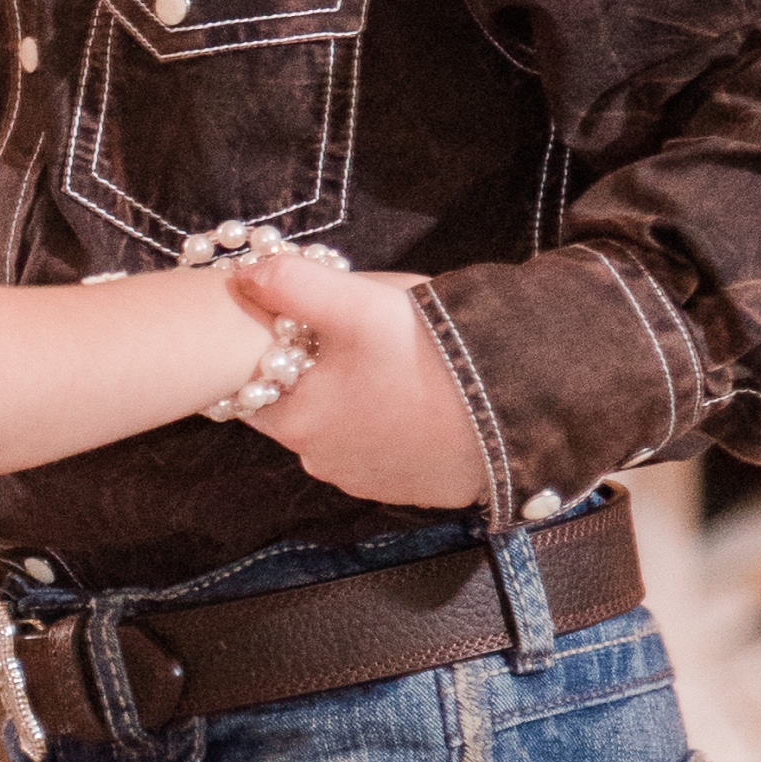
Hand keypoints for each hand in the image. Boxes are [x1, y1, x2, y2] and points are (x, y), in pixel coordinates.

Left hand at [225, 245, 490, 511]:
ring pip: (340, 427)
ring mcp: (366, 479)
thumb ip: (290, 284)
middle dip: (314, 370)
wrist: (516, 409)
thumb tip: (244, 275)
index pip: (253, 385)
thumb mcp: (356, 303)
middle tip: (350, 333)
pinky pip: (381, 447)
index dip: (269, 348)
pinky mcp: (408, 486)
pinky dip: (388, 423)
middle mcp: (322, 461)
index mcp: (297, 421)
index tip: (293, 322)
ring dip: (353, 398)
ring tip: (390, 360)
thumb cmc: (429, 355)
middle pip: (298, 405)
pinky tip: (415, 394)